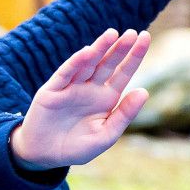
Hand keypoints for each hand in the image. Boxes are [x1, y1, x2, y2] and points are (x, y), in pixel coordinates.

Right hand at [11, 29, 150, 171]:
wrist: (44, 156)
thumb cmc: (76, 148)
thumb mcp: (105, 136)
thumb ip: (124, 115)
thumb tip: (144, 91)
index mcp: (106, 98)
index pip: (123, 72)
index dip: (134, 56)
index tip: (145, 37)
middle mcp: (90, 88)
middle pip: (108, 64)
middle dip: (120, 49)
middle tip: (133, 33)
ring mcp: (71, 87)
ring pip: (87, 64)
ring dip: (99, 49)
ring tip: (112, 34)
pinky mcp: (52, 90)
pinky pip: (65, 73)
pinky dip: (76, 62)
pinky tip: (88, 52)